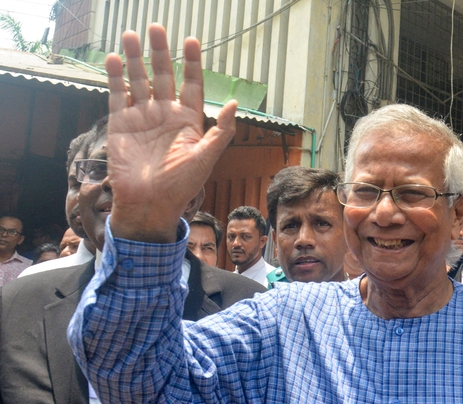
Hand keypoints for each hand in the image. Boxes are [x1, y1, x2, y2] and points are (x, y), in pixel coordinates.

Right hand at [105, 24, 236, 242]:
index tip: (192, 40)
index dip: (192, 63)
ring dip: (135, 58)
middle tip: (156, 27)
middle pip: (163, 75)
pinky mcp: (121, 124)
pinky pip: (118, 95)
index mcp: (188, 120)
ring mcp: (142, 117)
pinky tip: (115, 59)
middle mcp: (165, 114)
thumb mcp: (206, 157)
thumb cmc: (181, 185)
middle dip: (160, 51)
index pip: (191, 84)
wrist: (149, 204)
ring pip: (139, 80)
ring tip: (132, 34)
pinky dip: (115, 77)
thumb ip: (221, 130)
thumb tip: (234, 102)